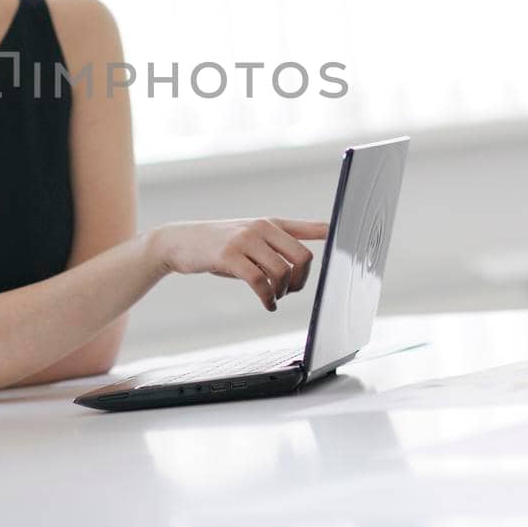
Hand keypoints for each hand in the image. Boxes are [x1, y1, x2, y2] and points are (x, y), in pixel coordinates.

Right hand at [149, 218, 325, 310]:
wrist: (180, 241)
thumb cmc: (219, 244)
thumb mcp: (249, 238)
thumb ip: (275, 246)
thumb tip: (302, 265)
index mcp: (271, 223)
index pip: (310, 227)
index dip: (331, 233)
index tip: (347, 241)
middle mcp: (261, 227)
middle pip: (302, 256)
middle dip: (301, 281)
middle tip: (290, 291)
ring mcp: (245, 240)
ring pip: (282, 271)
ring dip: (282, 292)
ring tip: (274, 297)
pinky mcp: (229, 256)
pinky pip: (259, 282)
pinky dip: (267, 298)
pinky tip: (266, 303)